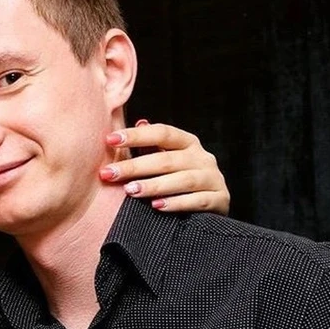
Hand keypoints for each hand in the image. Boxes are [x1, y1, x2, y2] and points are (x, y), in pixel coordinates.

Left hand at [100, 119, 229, 214]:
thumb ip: (152, 144)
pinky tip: (157, 206)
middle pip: (167, 160)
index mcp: (188, 143)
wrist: (213, 204)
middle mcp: (202, 157)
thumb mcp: (167, 159)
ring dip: (154, 185)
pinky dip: (177, 203)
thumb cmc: (180, 178)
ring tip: (130, 191)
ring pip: (183, 180)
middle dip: (135, 166)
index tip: (110, 139)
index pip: (162, 133)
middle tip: (109, 173)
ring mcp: (213, 178)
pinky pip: (198, 201)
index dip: (136, 135)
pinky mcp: (220, 200)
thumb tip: (139, 122)